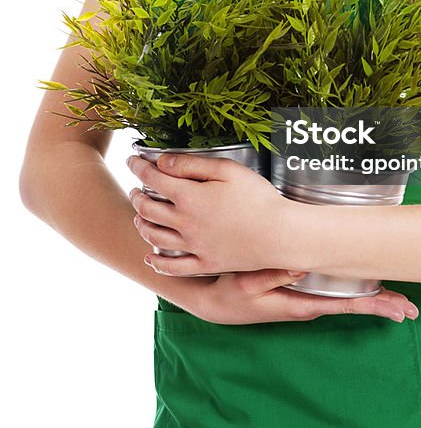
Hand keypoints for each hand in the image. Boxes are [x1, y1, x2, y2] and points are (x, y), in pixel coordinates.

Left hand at [127, 151, 289, 274]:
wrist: (280, 235)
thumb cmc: (259, 198)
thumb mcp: (227, 170)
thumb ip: (192, 164)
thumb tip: (162, 162)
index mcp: (189, 197)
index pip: (153, 178)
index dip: (138, 167)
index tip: (133, 160)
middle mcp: (185, 223)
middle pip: (148, 209)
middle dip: (136, 195)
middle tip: (135, 188)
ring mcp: (194, 247)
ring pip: (154, 237)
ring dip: (141, 224)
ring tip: (138, 216)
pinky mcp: (205, 264)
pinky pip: (173, 268)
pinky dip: (157, 263)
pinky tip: (150, 258)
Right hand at [166, 268, 419, 324]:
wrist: (217, 301)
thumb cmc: (232, 292)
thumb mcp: (248, 283)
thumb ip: (274, 275)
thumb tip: (302, 268)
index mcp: (301, 304)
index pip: (344, 305)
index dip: (372, 305)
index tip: (396, 308)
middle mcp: (310, 304)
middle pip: (353, 304)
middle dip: (382, 305)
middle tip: (412, 309)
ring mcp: (307, 299)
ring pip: (347, 298)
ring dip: (373, 298)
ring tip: (401, 303)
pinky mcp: (302, 291)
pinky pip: (335, 292)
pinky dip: (356, 290)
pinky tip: (370, 285)